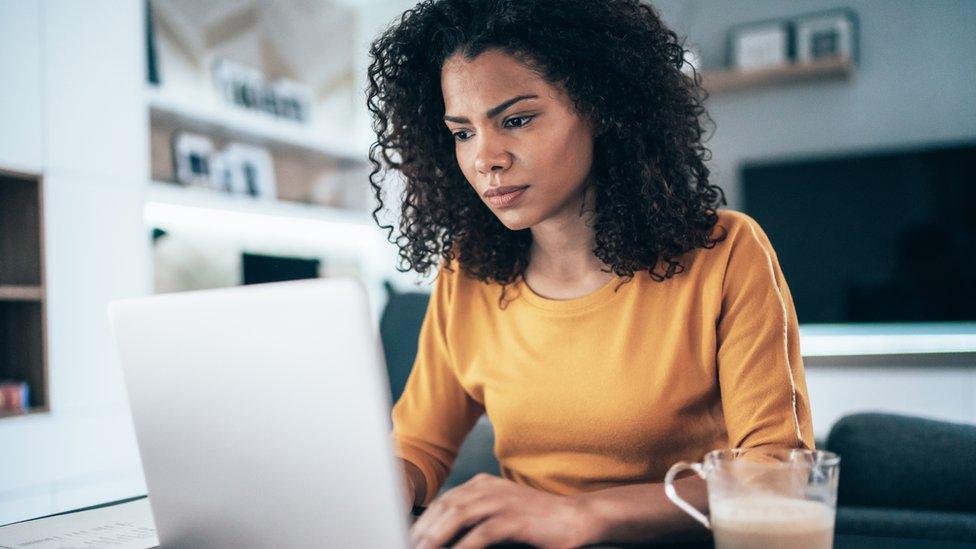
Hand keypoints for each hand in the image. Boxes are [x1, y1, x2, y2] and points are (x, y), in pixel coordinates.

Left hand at [410, 473, 593, 547]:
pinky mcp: (515, 518)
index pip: (444, 502)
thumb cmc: (537, 523)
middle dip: (424, 531)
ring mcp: (502, 500)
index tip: (411, 539)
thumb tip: (445, 541)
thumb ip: (473, 525)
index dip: (423, 522)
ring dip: (437, 538)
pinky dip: (463, 547)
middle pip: (445, 507)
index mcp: (483, 486)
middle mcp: (488, 488)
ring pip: (458, 516)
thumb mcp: (500, 518)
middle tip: (411, 547)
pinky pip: (482, 533)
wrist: (577, 519)